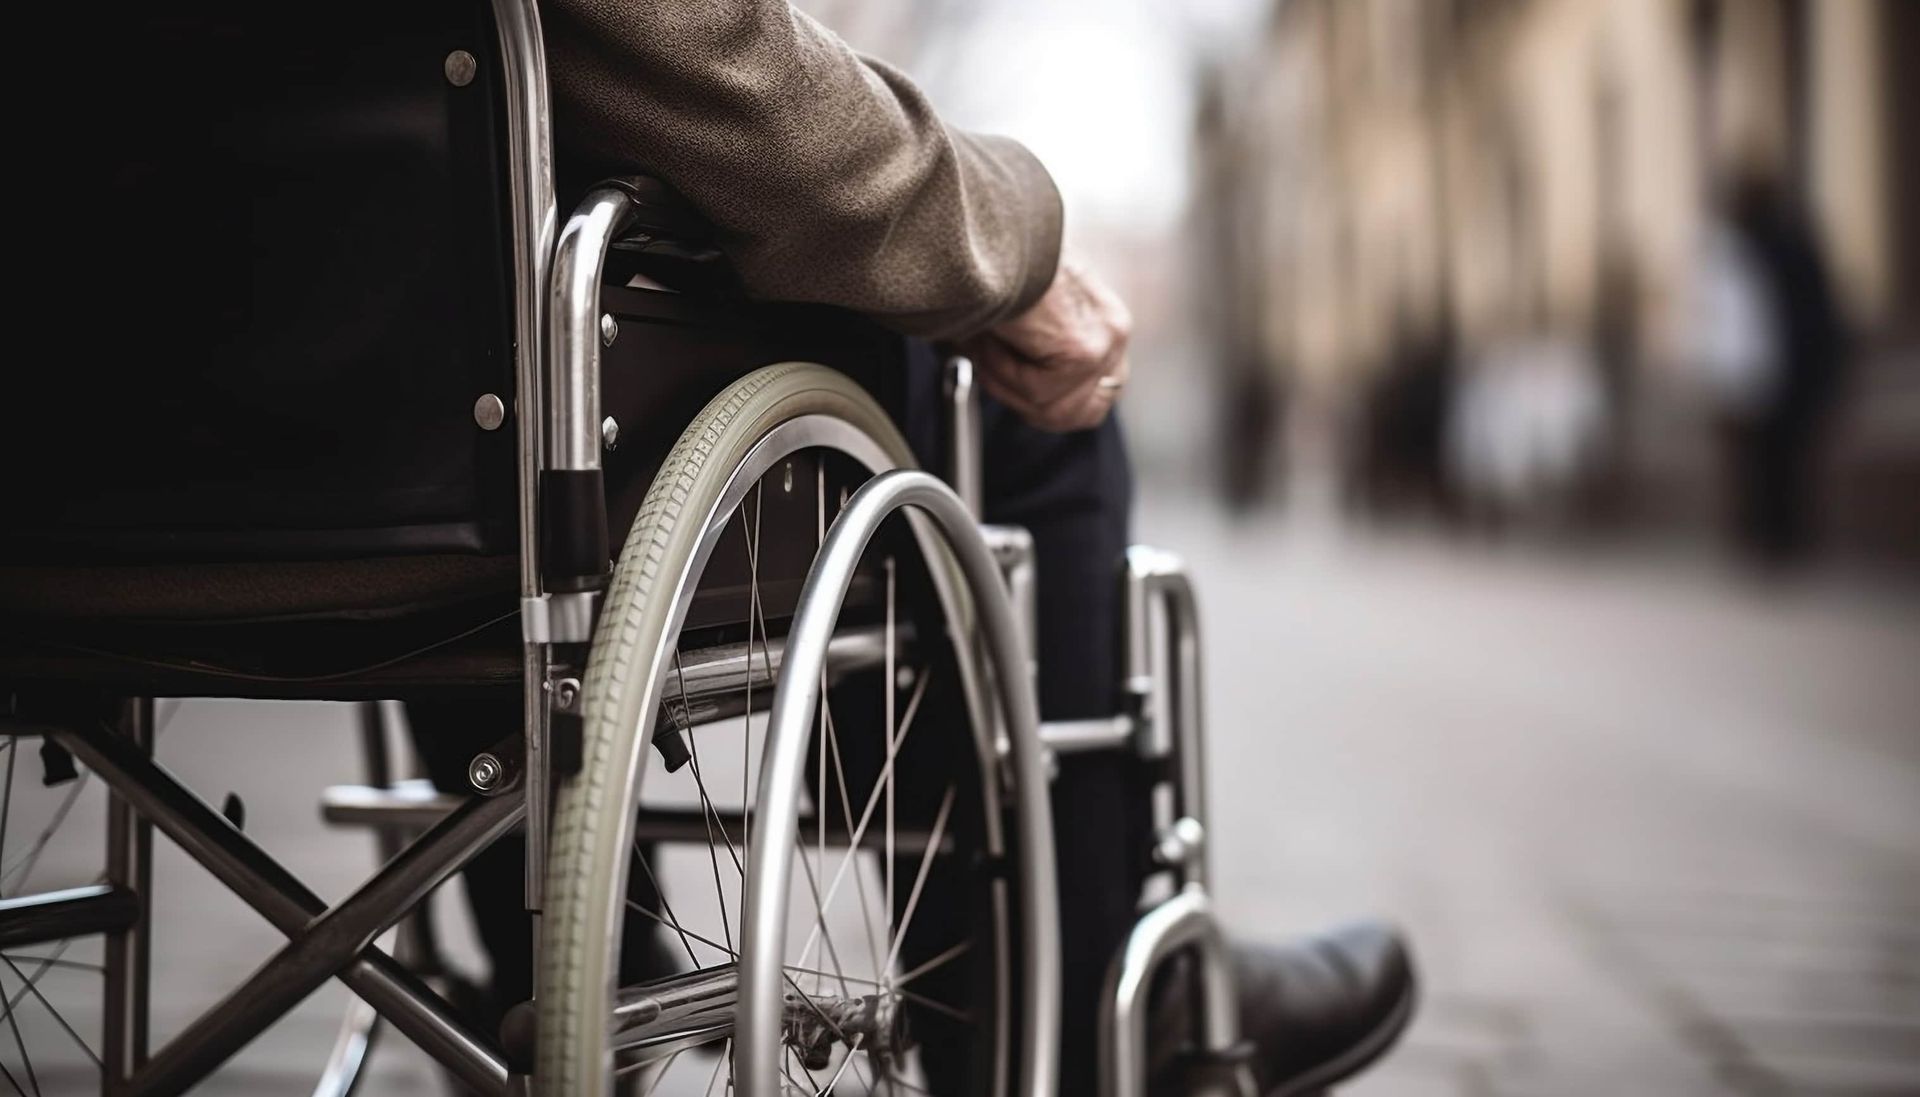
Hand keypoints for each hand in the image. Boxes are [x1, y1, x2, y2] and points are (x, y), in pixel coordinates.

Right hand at [961, 257, 1131, 432]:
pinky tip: (991, 335)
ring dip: (1005, 382)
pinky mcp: (1084, 351)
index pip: (1100, 393)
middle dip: (1031, 406)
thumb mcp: (1027, 311)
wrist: (991, 233)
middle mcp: (1114, 331)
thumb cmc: (997, 261)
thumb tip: (1017, 391)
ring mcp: (1104, 342)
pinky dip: (1000, 369)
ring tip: (986, 344)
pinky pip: (1037, 392)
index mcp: (1106, 320)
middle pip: (1083, 414)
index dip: (1053, 403)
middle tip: (993, 374)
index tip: (1016, 393)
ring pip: (1053, 408)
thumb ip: (1039, 351)